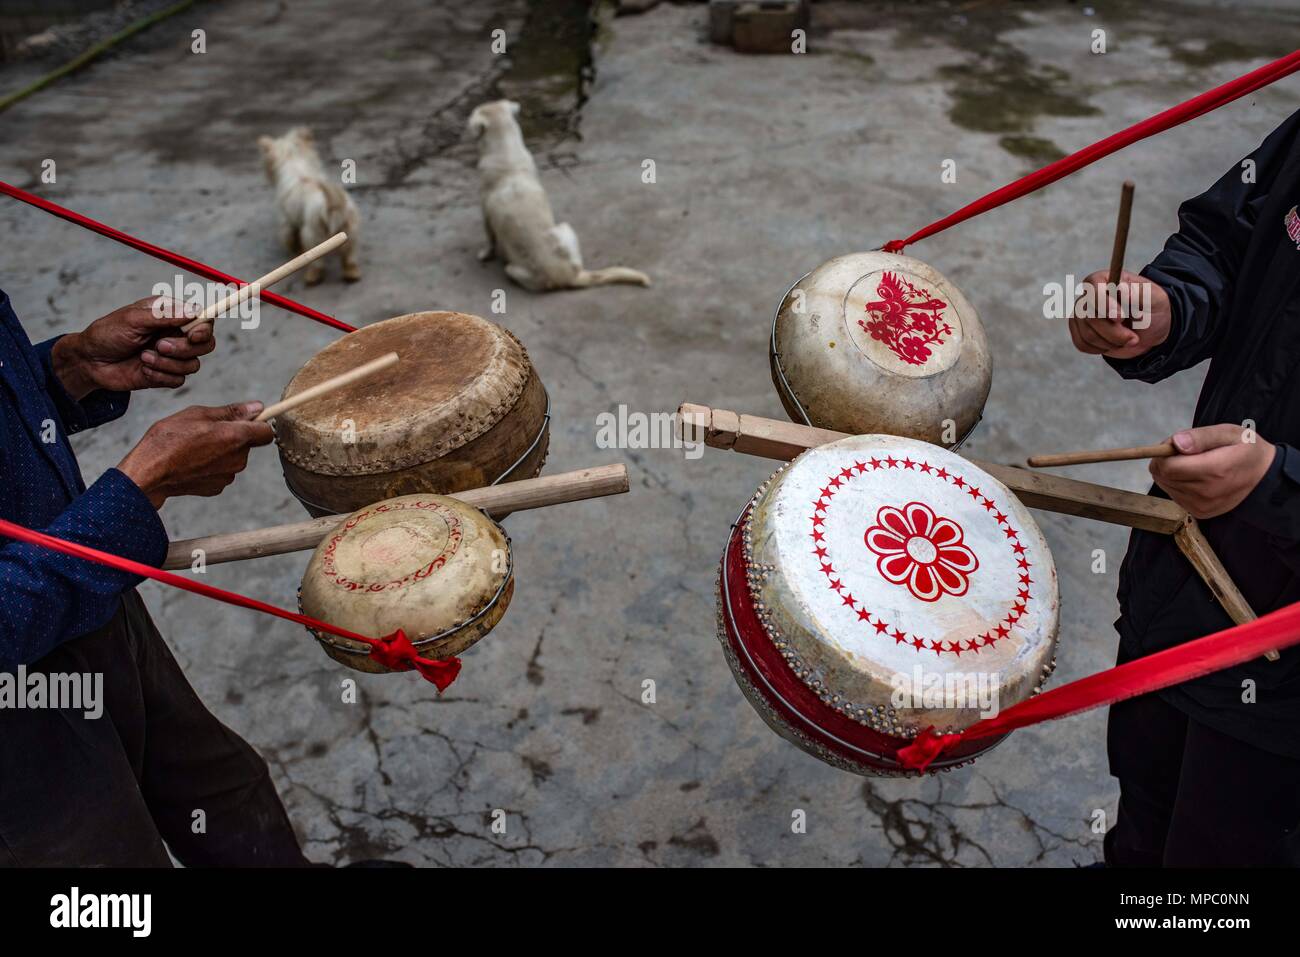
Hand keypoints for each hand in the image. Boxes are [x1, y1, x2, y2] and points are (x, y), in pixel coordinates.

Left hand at [50, 297, 213, 399]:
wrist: (90, 361)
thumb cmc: (108, 334)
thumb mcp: (133, 319)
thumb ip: (165, 315)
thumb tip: (194, 311)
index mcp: (171, 314)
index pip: (203, 319)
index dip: (204, 328)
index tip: (193, 335)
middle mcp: (176, 334)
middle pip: (206, 344)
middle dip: (185, 349)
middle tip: (160, 346)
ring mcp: (173, 356)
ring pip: (193, 365)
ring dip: (167, 363)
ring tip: (144, 357)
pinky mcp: (166, 375)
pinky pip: (179, 380)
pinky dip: (160, 376)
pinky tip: (142, 369)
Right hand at [117, 403, 273, 508]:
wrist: (149, 474)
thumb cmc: (169, 440)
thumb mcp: (197, 414)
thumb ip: (231, 412)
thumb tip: (258, 408)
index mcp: (236, 437)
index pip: (267, 431)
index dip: (258, 424)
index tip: (247, 419)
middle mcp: (238, 459)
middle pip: (247, 444)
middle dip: (234, 436)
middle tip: (207, 431)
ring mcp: (228, 476)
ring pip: (233, 457)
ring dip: (222, 451)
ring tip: (195, 446)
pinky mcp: (217, 487)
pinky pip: (222, 471)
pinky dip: (212, 466)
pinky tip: (192, 462)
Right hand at [1069, 270, 1171, 359]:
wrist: (1150, 330)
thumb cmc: (1152, 309)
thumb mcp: (1155, 298)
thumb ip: (1139, 293)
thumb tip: (1121, 289)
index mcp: (1106, 280)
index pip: (1093, 287)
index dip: (1104, 303)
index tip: (1120, 318)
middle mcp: (1089, 296)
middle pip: (1090, 316)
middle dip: (1114, 332)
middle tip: (1134, 338)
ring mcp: (1081, 315)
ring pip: (1088, 334)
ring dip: (1112, 342)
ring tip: (1128, 339)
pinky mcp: (1079, 332)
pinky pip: (1082, 344)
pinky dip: (1102, 348)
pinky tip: (1115, 343)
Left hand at [1149, 424, 1274, 518]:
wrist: (1264, 477)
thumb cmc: (1245, 450)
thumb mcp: (1229, 433)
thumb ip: (1201, 436)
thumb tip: (1176, 443)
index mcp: (1214, 471)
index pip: (1167, 467)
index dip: (1164, 452)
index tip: (1176, 444)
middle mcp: (1207, 493)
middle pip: (1163, 476)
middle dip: (1166, 460)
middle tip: (1185, 452)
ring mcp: (1202, 506)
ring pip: (1165, 486)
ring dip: (1171, 473)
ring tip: (1193, 464)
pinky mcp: (1200, 513)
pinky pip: (1174, 495)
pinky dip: (1177, 484)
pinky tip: (1195, 476)